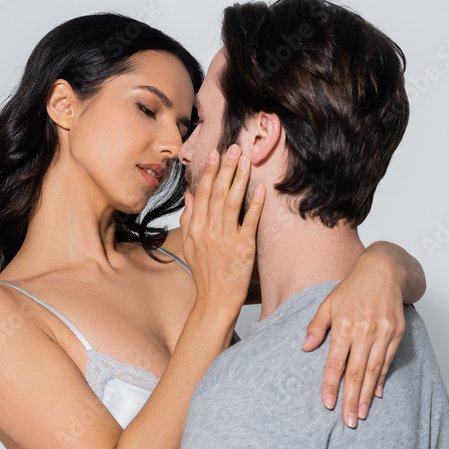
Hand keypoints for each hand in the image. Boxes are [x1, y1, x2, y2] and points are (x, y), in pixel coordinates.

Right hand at [180, 145, 264, 314]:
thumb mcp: (189, 246)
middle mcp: (210, 230)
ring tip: (245, 160)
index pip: (202, 193)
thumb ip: (188, 220)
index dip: (209, 171)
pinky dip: (255, 203)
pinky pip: (250, 221)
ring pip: (232, 202)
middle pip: (217, 192)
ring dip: (239, 179)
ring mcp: (227, 238)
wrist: (215, 300)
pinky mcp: (244, 248)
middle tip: (234, 148)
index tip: (214, 153)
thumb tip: (189, 196)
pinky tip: (260, 188)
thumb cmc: (205, 275)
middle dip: (226, 168)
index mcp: (196, 228)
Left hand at [301, 251, 405, 426]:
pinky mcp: (397, 333)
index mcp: (343, 325)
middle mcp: (364, 331)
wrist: (384, 270)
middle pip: (356, 372)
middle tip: (349, 421)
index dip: (331, 385)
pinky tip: (376, 394)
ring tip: (362, 414)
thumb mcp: (327, 303)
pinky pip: (388, 360)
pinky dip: (382, 378)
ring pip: (374, 370)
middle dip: (351, 399)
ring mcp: (383, 333)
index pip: (335, 362)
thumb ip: (316, 327)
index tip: (327, 404)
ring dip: (367, 395)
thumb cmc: (352, 288)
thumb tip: (305, 348)